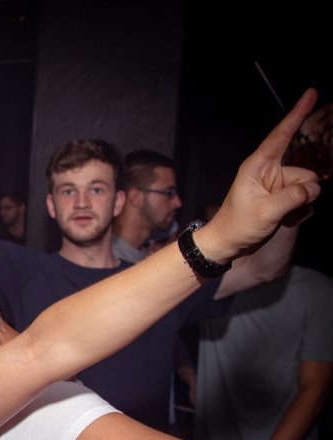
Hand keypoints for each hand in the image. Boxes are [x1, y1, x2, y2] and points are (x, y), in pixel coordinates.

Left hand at [198, 89, 320, 262]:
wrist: (228, 243)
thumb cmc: (238, 225)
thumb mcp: (266, 212)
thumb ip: (293, 197)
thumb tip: (314, 188)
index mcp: (258, 165)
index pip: (282, 134)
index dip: (298, 113)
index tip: (312, 92)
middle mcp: (270, 171)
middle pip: (306, 173)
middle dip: (302, 193)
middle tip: (281, 210)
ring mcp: (278, 184)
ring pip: (308, 189)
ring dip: (300, 205)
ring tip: (279, 217)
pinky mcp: (283, 197)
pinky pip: (305, 200)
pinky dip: (299, 212)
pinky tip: (283, 220)